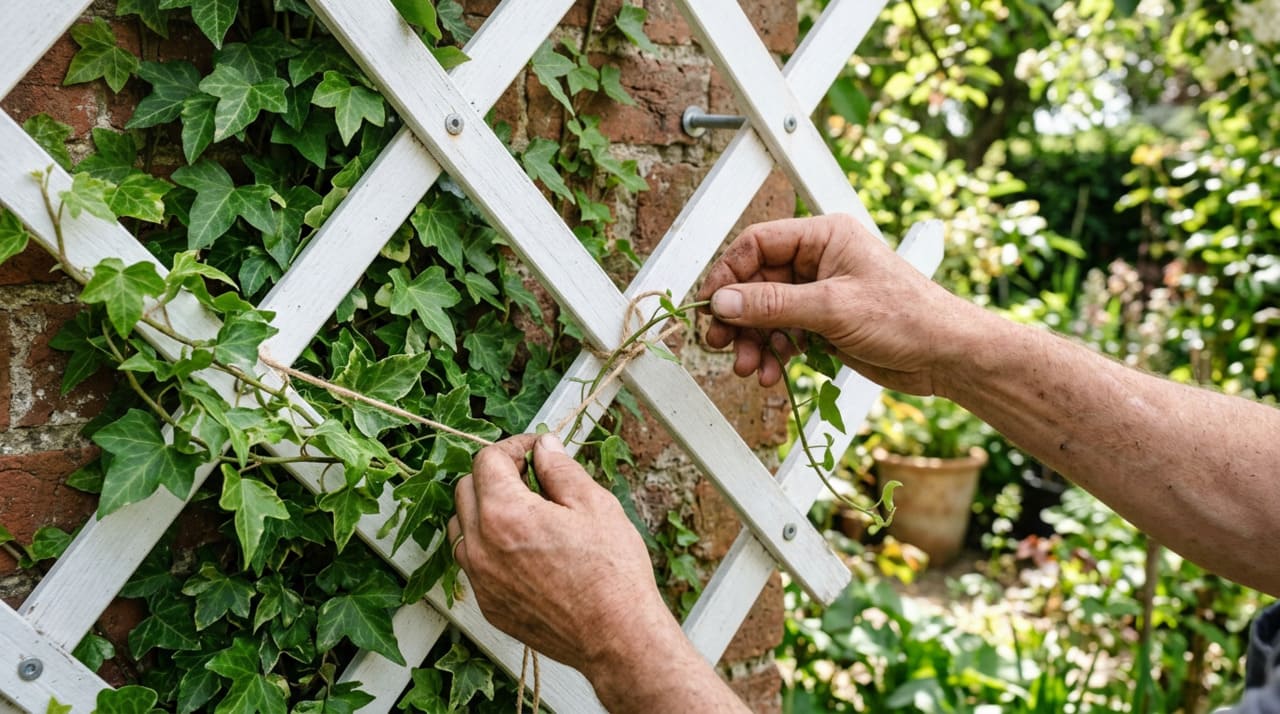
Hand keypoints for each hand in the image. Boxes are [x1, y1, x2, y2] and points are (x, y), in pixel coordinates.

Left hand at [447, 434, 679, 679]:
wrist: (617, 638)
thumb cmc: (612, 574)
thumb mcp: (594, 505)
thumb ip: (560, 469)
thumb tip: (544, 447)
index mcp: (505, 515)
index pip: (487, 460)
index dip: (513, 446)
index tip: (534, 450)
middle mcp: (481, 548)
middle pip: (466, 490)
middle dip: (495, 474)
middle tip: (531, 476)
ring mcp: (481, 580)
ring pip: (462, 528)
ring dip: (484, 510)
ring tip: (524, 511)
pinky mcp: (489, 605)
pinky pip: (474, 564)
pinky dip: (489, 546)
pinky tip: (524, 548)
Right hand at [697, 213, 970, 393]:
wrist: (947, 356)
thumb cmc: (905, 318)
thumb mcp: (832, 309)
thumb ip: (772, 305)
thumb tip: (722, 302)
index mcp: (823, 236)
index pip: (757, 244)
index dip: (728, 274)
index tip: (709, 307)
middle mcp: (819, 260)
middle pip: (757, 282)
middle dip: (739, 317)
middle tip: (720, 345)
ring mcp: (821, 292)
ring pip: (767, 313)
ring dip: (754, 342)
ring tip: (750, 369)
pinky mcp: (825, 323)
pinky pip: (784, 334)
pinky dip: (773, 354)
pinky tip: (771, 374)